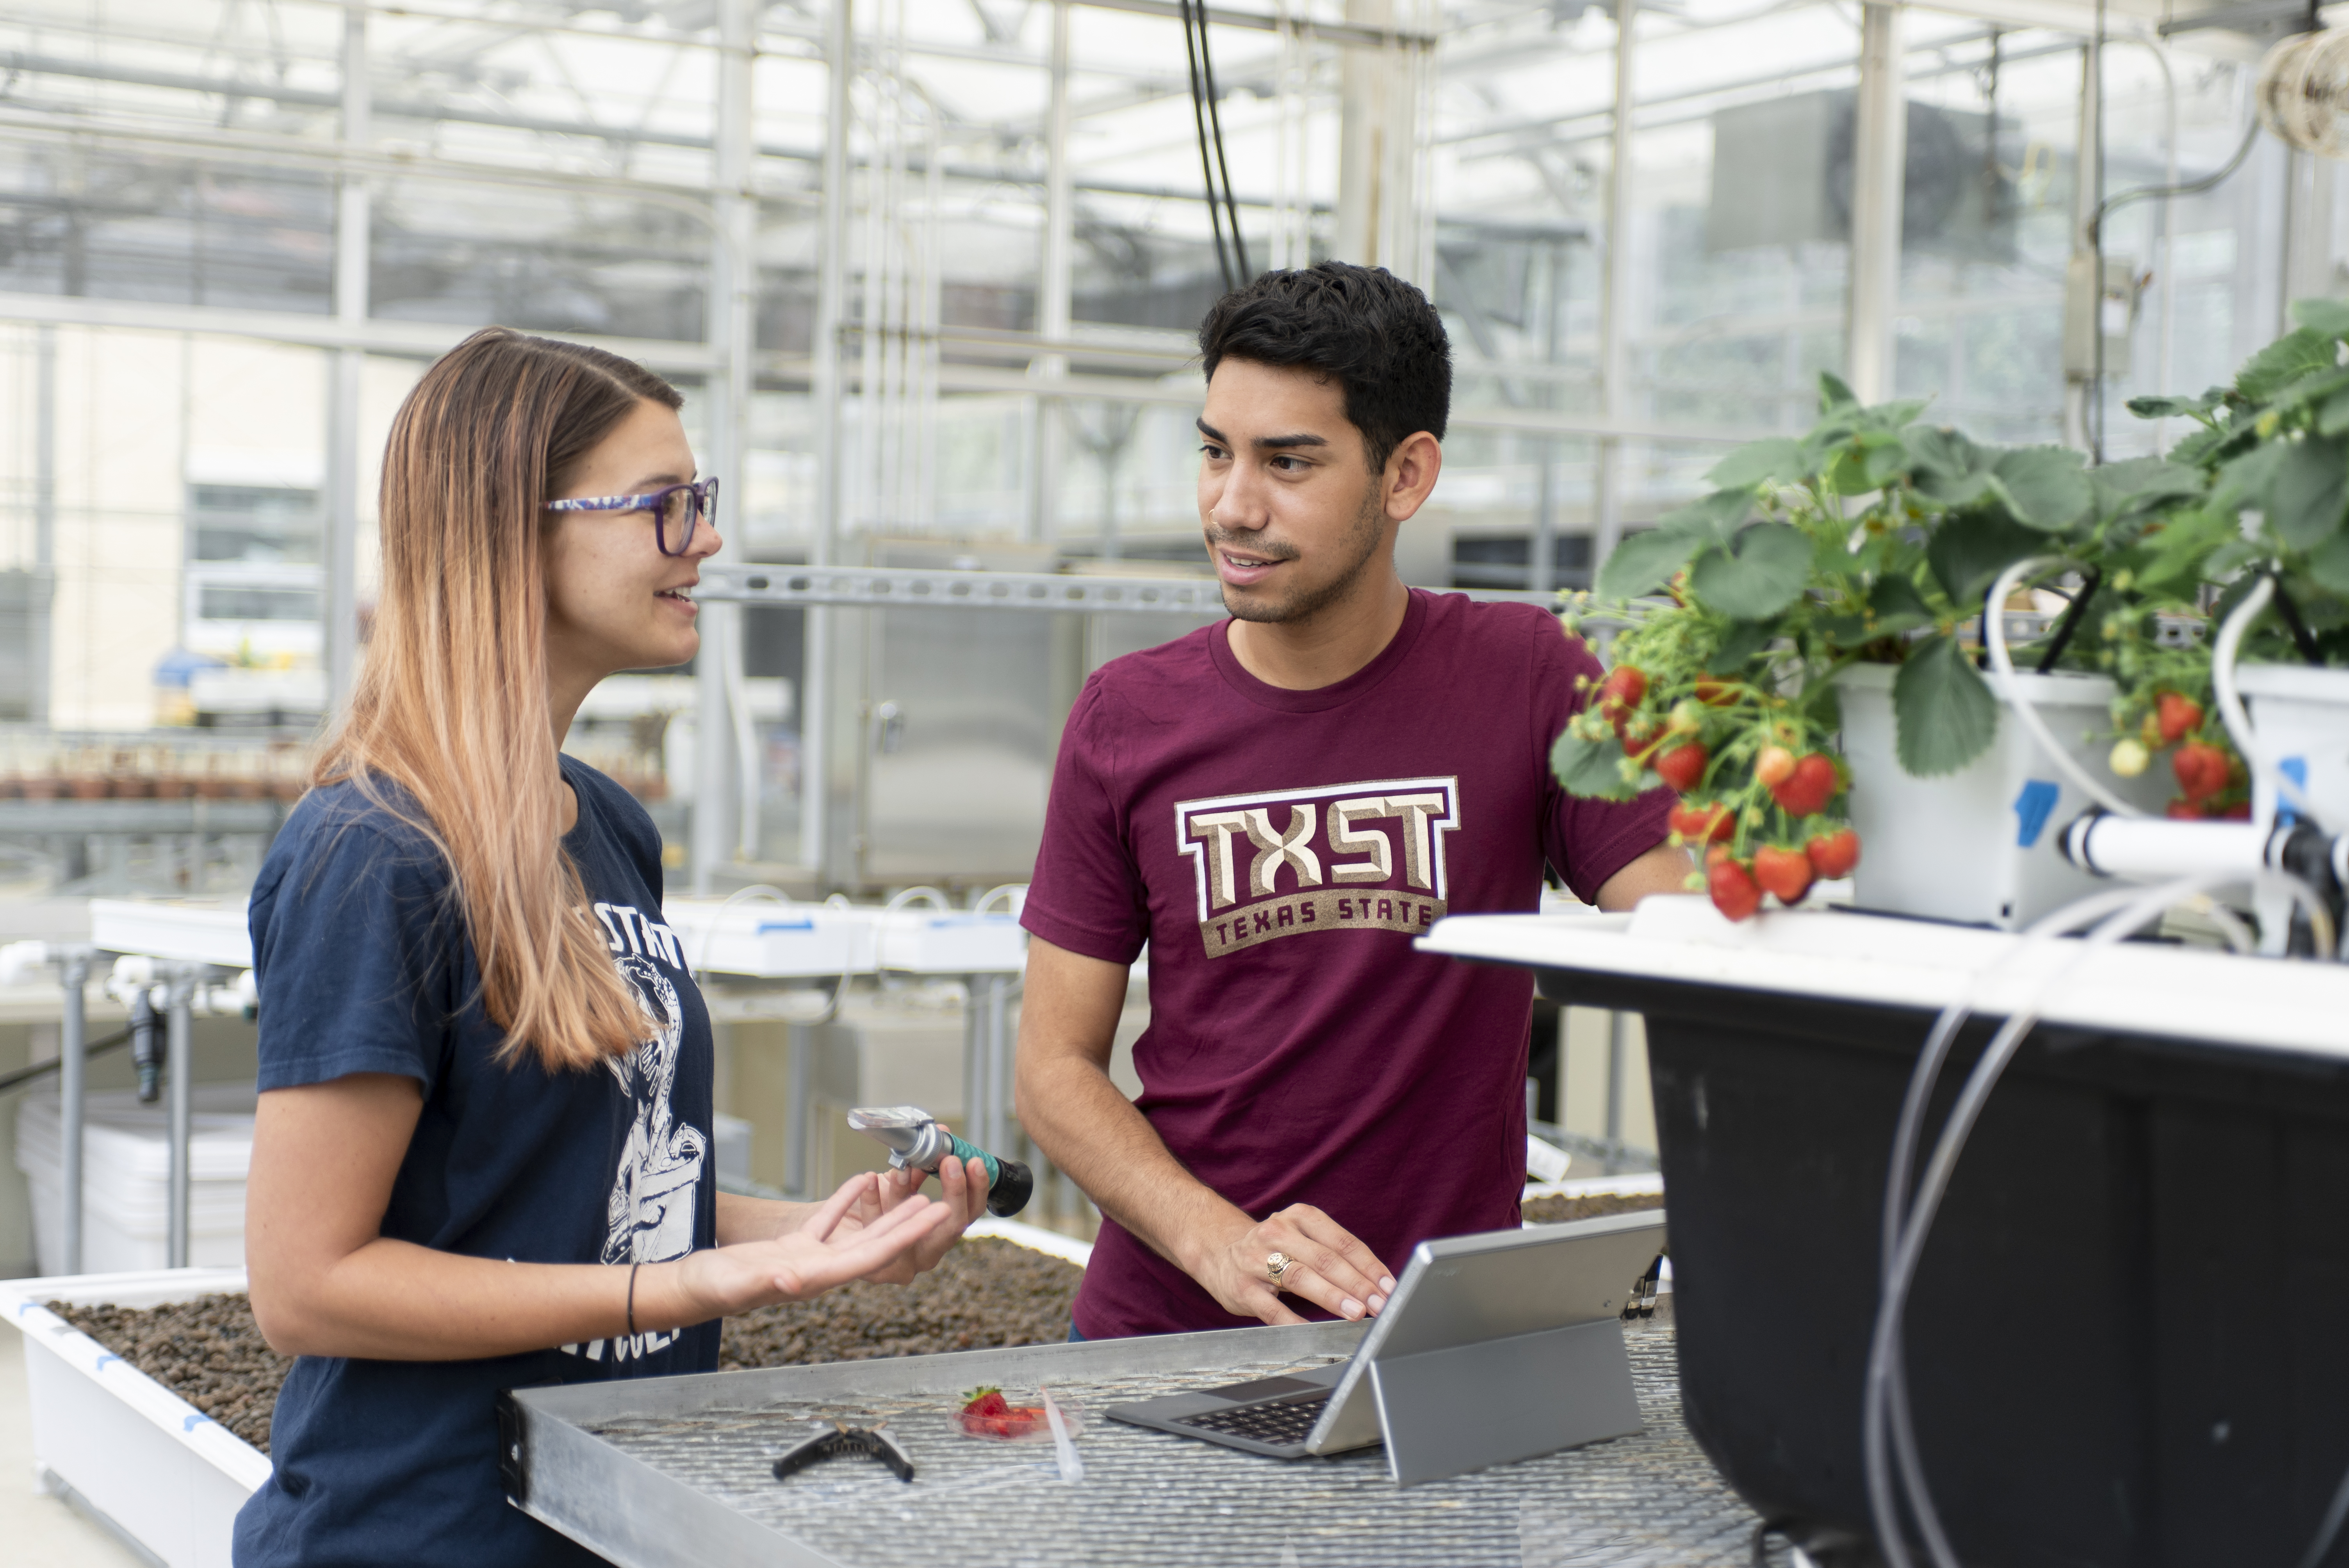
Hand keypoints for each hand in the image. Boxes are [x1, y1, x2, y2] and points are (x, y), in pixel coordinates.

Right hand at [668, 1172, 950, 1320]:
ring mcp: (805, 1258)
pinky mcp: (790, 1246)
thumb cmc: (710, 1290)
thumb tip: (792, 1281)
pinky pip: (826, 1220)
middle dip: (908, 1225)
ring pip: (855, 1231)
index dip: (904, 1236)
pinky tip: (860, 1182)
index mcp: (815, 1278)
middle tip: (942, 1203)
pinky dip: (845, 1202)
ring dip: (884, 1212)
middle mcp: (818, 1270)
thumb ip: (767, 1282)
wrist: (688, 1291)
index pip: (870, 1255)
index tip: (933, 1219)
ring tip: (911, 1190)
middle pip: (873, 1244)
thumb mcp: (738, 1284)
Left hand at [834, 1139, 991, 1283]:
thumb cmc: (878, 1210)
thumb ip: (923, 1167)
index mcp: (942, 1232)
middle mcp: (929, 1251)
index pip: (970, 1213)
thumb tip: (942, 1134)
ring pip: (913, 1231)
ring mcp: (906, 1263)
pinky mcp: (876, 1269)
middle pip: (953, 1227)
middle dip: (955, 1193)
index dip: (977, 1188)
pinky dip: (873, 1202)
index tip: (975, 1162)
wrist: (842, 1233)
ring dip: (908, 1195)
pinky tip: (869, 1181)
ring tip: (904, 1168)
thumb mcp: (905, 1186)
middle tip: (951, 1163)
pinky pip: (875, 1231)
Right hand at [1194, 1203, 1397, 1326]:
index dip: (1369, 1265)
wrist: (1219, 1252)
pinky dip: (1294, 1321)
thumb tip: (1376, 1284)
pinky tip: (1314, 1331)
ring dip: (1331, 1296)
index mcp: (1299, 1217)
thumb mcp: (1302, 1238)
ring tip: (1356, 1312)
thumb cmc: (1274, 1249)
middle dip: (1357, 1283)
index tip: (1388, 1286)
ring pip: (1300, 1277)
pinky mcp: (1242, 1287)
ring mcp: (1257, 1260)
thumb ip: (1334, 1254)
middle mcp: (1277, 1233)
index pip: (1342, 1242)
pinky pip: (1271, 1308)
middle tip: (1380, 1303)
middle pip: (1325, 1259)